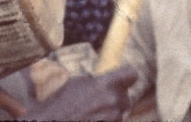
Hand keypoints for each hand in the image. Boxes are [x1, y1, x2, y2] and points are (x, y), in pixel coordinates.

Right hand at [18, 66, 136, 120]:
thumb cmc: (59, 106)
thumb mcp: (76, 84)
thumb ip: (96, 82)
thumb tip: (107, 80)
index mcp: (106, 84)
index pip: (131, 74)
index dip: (126, 76)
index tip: (122, 80)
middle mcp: (113, 101)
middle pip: (125, 97)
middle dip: (114, 100)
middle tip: (96, 104)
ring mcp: (113, 118)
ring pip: (118, 114)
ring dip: (108, 115)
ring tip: (89, 116)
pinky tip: (90, 121)